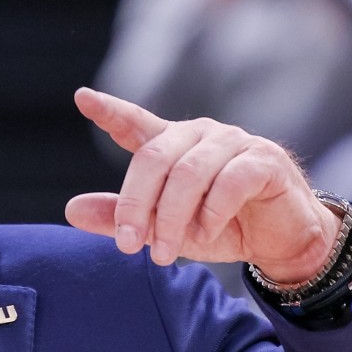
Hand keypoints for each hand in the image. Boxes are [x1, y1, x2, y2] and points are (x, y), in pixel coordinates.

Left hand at [66, 88, 338, 283]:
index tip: (82, 98)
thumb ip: (120, 218)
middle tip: (127, 244)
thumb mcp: (163, 229)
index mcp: (173, 145)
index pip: (136, 123)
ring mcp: (235, 143)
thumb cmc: (219, 227)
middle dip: (135, 204)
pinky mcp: (265, 160)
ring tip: (164, 253)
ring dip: (171, 219)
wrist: (280, 242)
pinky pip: (229, 182)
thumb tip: (71, 210)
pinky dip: (211, 214)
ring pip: (188, 173)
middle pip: (154, 158)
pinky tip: (205, 234)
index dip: (110, 111)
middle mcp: (201, 135)